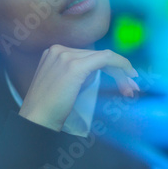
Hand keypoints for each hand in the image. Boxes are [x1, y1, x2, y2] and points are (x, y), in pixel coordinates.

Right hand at [18, 44, 138, 131]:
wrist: (36, 119)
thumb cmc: (48, 109)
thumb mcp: (61, 85)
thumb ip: (74, 75)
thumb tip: (96, 75)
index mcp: (54, 52)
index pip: (88, 56)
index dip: (108, 66)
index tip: (122, 79)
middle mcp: (59, 50)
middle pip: (97, 56)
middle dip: (117, 71)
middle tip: (131, 86)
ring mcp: (66, 56)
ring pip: (103, 57)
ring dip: (120, 73)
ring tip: (130, 89)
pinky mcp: (75, 66)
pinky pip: (105, 58)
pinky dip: (120, 64)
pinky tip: (130, 74)